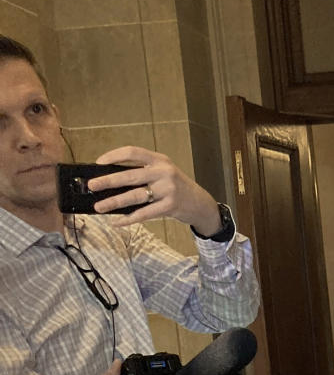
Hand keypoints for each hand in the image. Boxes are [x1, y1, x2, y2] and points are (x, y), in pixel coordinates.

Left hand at [88, 146, 220, 233]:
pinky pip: (144, 213)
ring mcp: (168, 190)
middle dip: (108, 181)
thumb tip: (110, 180)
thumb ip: (143, 172)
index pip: (133, 152)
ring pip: (135, 196)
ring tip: (99, 207)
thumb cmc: (175, 188)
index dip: (114, 156)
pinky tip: (116, 222)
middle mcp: (164, 172)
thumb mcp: (163, 173)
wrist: (200, 203)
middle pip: (131, 175)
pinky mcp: (170, 207)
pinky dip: (128, 219)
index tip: (99, 162)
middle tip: (92, 185)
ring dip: (114, 202)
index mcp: (160, 160)